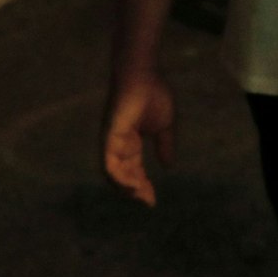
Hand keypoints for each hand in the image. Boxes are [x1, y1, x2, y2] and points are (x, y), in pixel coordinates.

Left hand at [101, 72, 175, 205]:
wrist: (143, 75)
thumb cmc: (153, 94)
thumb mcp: (164, 126)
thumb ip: (165, 145)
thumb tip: (169, 166)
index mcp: (130, 143)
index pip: (133, 170)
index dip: (143, 186)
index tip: (153, 200)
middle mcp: (117, 145)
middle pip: (123, 175)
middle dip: (135, 191)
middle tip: (149, 201)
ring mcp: (111, 141)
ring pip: (113, 174)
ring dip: (126, 187)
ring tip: (141, 195)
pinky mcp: (108, 137)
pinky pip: (109, 163)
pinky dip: (119, 177)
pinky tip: (132, 184)